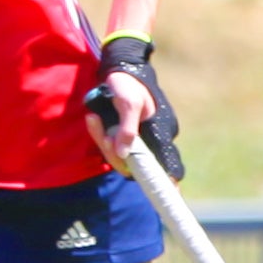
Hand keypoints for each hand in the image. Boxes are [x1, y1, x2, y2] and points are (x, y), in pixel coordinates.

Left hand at [84, 35, 182, 178]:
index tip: (169, 195)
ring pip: (121, 154)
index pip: (168, 166)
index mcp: (160, 133)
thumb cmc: (128, 82)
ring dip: (103, 139)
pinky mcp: (126, 133)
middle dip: (112, 151)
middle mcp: (153, 139)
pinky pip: (113, 143)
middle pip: (134, 163)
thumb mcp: (128, 102)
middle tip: (99, 125)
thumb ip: (127, 128)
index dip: (166, 182)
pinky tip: (93, 118)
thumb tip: (125, 153)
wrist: (121, 66)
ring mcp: (139, 137)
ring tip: (93, 117)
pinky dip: (101, 133)